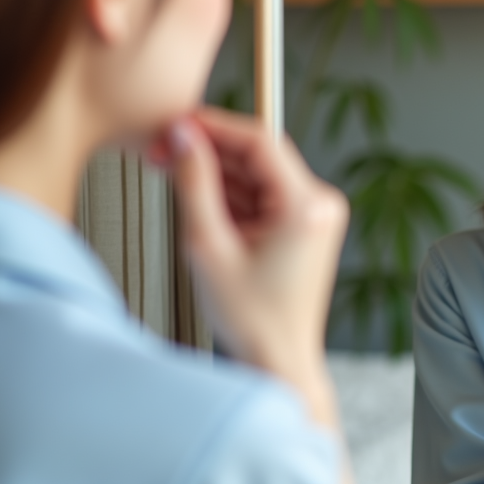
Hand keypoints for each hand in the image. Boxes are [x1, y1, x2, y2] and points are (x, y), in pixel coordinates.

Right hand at [150, 108, 348, 386]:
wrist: (277, 361)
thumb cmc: (252, 320)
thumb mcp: (207, 247)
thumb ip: (193, 185)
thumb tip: (183, 139)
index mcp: (307, 207)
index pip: (259, 141)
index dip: (213, 126)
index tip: (177, 123)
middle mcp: (319, 205)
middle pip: (258, 155)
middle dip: (209, 150)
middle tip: (165, 147)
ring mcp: (314, 216)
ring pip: (257, 174)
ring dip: (216, 172)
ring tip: (171, 171)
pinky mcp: (303, 227)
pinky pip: (262, 195)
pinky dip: (230, 194)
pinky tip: (196, 196)